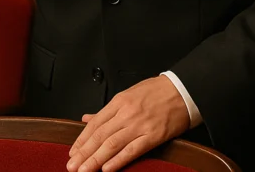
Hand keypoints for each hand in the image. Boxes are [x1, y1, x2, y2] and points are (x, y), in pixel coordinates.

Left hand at [66, 75, 189, 171]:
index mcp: (118, 103)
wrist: (182, 90)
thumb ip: (107, 111)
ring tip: (84, 170)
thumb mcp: (128, 95)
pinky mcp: (154, 136)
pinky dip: (118, 160)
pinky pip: (133, 150)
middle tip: (72, 166)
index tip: (73, 152)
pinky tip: (107, 169)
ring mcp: (139, 125)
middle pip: (100, 136)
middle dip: (84, 153)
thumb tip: (87, 118)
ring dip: (96, 159)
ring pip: (112, 144)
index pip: (94, 124)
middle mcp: (125, 114)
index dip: (81, 140)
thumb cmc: (156, 91)